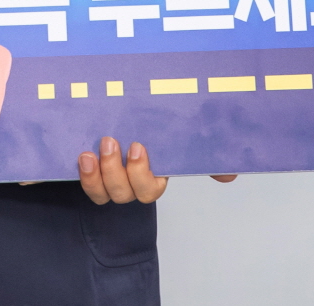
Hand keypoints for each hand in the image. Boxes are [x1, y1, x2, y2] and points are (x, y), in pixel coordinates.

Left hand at [77, 138, 239, 203]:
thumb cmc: (151, 132)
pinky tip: (82, 158)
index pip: (149, 189)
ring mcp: (108, 180)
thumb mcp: (178, 138)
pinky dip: (84, 176)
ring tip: (91, 152)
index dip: (141, 175)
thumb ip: (204, 156)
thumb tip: (230, 176)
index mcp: (153, 176)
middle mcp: (130, 183)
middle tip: (112, 143)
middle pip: (124, 193)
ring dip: (97, 176)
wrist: (118, 120)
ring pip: (103, 193)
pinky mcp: (89, 173)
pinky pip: (86, 185)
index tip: (137, 148)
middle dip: (116, 172)